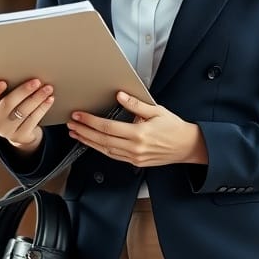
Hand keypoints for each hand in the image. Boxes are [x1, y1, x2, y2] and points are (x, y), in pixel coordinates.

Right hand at [0, 79, 54, 154]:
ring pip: (23, 112)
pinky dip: (43, 108)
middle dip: (23, 91)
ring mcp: (6, 132)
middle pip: (8, 104)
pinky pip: (33, 120)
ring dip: (37, 98)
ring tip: (47, 88)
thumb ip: (6, 89)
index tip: (3, 82)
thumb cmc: (10, 107)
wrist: (18, 130)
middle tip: (36, 81)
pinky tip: (49, 100)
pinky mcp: (20, 137)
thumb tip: (22, 72)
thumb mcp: (3, 99)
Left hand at [66, 91, 207, 166]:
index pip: (108, 127)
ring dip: (88, 142)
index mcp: (139, 134)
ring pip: (105, 150)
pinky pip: (113, 156)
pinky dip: (100, 149)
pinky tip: (92, 143)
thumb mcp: (156, 111)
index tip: (79, 116)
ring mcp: (134, 157)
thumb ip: (136, 104)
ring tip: (76, 133)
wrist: (187, 147)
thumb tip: (120, 96)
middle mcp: (135, 148)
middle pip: (102, 140)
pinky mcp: (135, 162)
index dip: (90, 121)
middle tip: (71, 124)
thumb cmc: (174, 128)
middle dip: (84, 132)